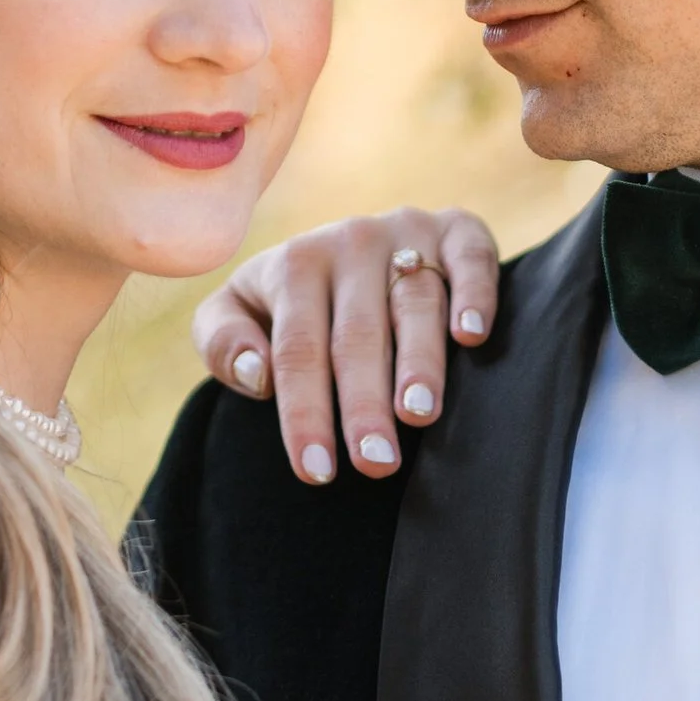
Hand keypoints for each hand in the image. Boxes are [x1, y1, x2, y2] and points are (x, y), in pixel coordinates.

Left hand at [193, 208, 500, 483]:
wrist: (351, 242)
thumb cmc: (291, 299)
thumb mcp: (238, 309)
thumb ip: (223, 341)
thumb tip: (256, 374)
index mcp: (294, 265)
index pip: (297, 349)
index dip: (305, 412)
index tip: (316, 472)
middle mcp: (350, 242)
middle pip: (358, 333)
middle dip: (365, 401)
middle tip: (375, 461)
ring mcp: (407, 232)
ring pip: (414, 301)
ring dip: (420, 360)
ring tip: (419, 414)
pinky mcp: (457, 229)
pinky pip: (471, 257)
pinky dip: (476, 293)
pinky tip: (472, 337)